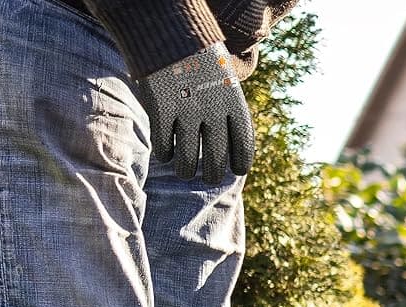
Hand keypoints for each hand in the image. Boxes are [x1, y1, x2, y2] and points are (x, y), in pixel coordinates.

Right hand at [137, 43, 255, 183]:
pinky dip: (164, 154)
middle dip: (211, 173)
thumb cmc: (201, 60)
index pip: (243, 147)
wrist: (172, 32)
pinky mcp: (161, 110)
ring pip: (187, 161)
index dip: (239, 163)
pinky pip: (164, 147)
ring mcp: (187, 112)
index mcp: (235, 104)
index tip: (235, 170)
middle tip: (207, 175)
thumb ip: (228, 110)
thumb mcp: (226, 81)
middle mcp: (214, 112)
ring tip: (184, 170)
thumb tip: (231, 144)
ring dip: (186, 170)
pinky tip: (165, 151)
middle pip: (215, 160)